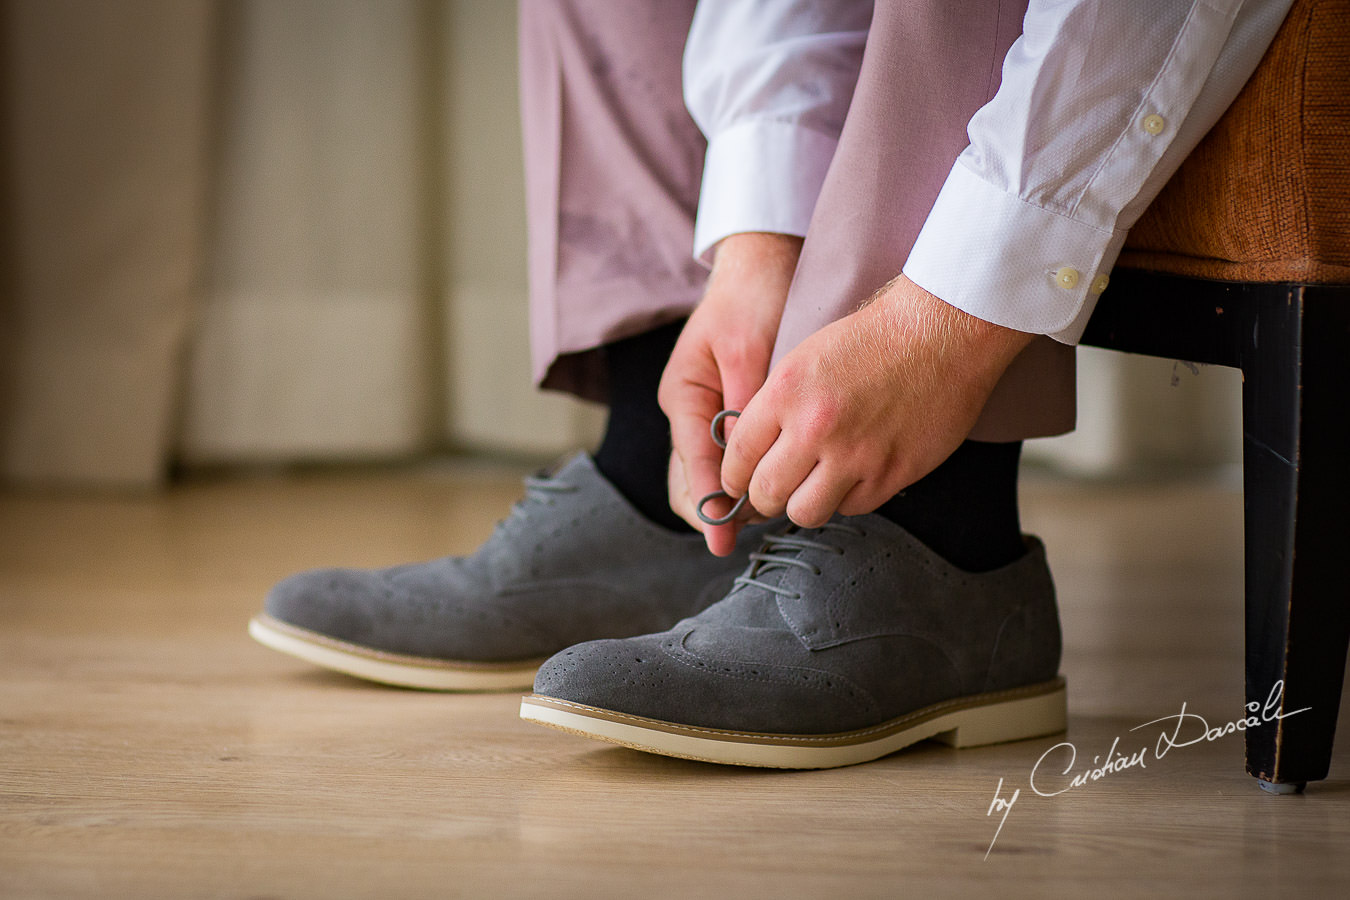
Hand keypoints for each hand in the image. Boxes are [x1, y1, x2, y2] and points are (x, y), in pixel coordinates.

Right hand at [658, 232, 801, 554]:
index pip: (691, 464)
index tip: (724, 539)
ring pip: (709, 475)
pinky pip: (731, 458)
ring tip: (764, 520)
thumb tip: (746, 460)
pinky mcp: (730, 413)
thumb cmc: (754, 298)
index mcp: (683, 396)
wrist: (764, 263)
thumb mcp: (749, 349)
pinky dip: (745, 479)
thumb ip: (745, 405)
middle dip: (714, 511)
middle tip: (746, 536)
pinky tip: (772, 491)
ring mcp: (707, 414)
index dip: (708, 504)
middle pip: (690, 480)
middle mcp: (689, 412)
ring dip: (730, 501)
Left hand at [720, 274, 1033, 527]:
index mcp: (786, 392)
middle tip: (771, 491)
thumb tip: (753, 453)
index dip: (733, 475)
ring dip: (802, 503)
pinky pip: (851, 508)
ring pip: (805, 512)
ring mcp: (856, 455)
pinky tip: (852, 475)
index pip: (739, 455)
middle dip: (762, 497)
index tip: (737, 481)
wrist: (942, 333)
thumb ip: (775, 408)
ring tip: (810, 487)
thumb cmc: (874, 339)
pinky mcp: (892, 473)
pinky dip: (846, 498)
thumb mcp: (805, 359)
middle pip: (766, 493)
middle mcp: (816, 427)